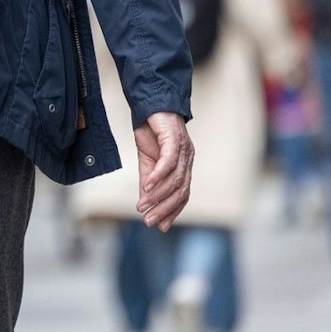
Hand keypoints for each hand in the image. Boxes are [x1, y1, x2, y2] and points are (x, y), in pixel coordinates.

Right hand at [134, 111, 193, 230]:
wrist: (151, 105)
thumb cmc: (150, 132)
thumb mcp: (146, 160)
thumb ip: (147, 180)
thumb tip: (144, 202)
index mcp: (183, 167)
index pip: (182, 195)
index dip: (172, 211)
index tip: (160, 226)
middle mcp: (187, 161)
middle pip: (181, 191)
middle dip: (165, 209)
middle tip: (150, 221)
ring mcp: (184, 151)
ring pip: (175, 179)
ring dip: (158, 195)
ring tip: (143, 205)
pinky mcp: (175, 140)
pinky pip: (169, 162)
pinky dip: (158, 176)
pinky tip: (146, 186)